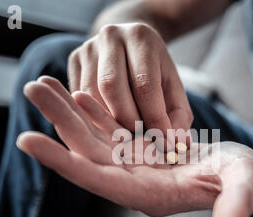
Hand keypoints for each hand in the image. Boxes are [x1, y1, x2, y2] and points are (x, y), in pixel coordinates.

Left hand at [17, 76, 252, 216]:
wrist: (236, 174)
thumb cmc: (240, 180)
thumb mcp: (243, 187)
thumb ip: (237, 204)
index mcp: (148, 194)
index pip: (98, 180)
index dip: (64, 162)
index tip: (28, 141)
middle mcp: (132, 181)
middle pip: (86, 152)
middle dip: (58, 122)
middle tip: (32, 88)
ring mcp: (133, 165)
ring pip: (92, 138)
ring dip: (68, 112)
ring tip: (43, 84)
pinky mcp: (138, 150)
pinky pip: (108, 131)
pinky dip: (92, 112)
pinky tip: (77, 92)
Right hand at [67, 23, 192, 145]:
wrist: (130, 44)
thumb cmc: (155, 71)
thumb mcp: (173, 87)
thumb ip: (178, 114)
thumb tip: (176, 142)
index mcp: (141, 38)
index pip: (144, 84)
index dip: (154, 118)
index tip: (163, 141)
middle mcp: (111, 37)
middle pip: (112, 87)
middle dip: (127, 121)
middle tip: (141, 142)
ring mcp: (88, 48)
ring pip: (91, 95)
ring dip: (108, 123)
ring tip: (126, 137)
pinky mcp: (74, 62)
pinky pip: (80, 99)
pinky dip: (95, 118)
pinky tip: (110, 127)